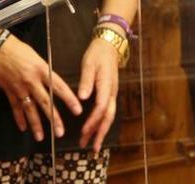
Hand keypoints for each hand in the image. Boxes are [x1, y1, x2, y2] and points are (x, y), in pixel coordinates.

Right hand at [0, 33, 81, 141]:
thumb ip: (44, 71)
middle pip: (45, 102)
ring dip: (36, 124)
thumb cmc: (18, 49)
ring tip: (41, 137)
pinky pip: (15, 107)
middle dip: (54, 118)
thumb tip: (52, 83)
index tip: (77, 110)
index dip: (69, 99)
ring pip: (30, 109)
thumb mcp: (36, 57)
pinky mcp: (9, 90)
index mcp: (42, 69)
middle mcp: (32, 80)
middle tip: (60, 132)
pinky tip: (23, 127)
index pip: (58, 86)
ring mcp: (20, 87)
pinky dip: (19, 118)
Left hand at [76, 34, 119, 151]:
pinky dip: (101, 124)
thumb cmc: (97, 54)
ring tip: (93, 146)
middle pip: (108, 117)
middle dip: (100, 134)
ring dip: (101, 131)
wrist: (109, 46)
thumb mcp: (89, 64)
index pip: (101, 108)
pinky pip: (107, 112)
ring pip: (108, 117)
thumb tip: (82, 98)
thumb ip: (86, 81)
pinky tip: (95, 131)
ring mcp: (112, 94)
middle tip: (93, 149)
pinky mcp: (109, 94)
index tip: (83, 132)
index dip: (93, 121)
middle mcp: (111, 93)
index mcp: (106, 86)